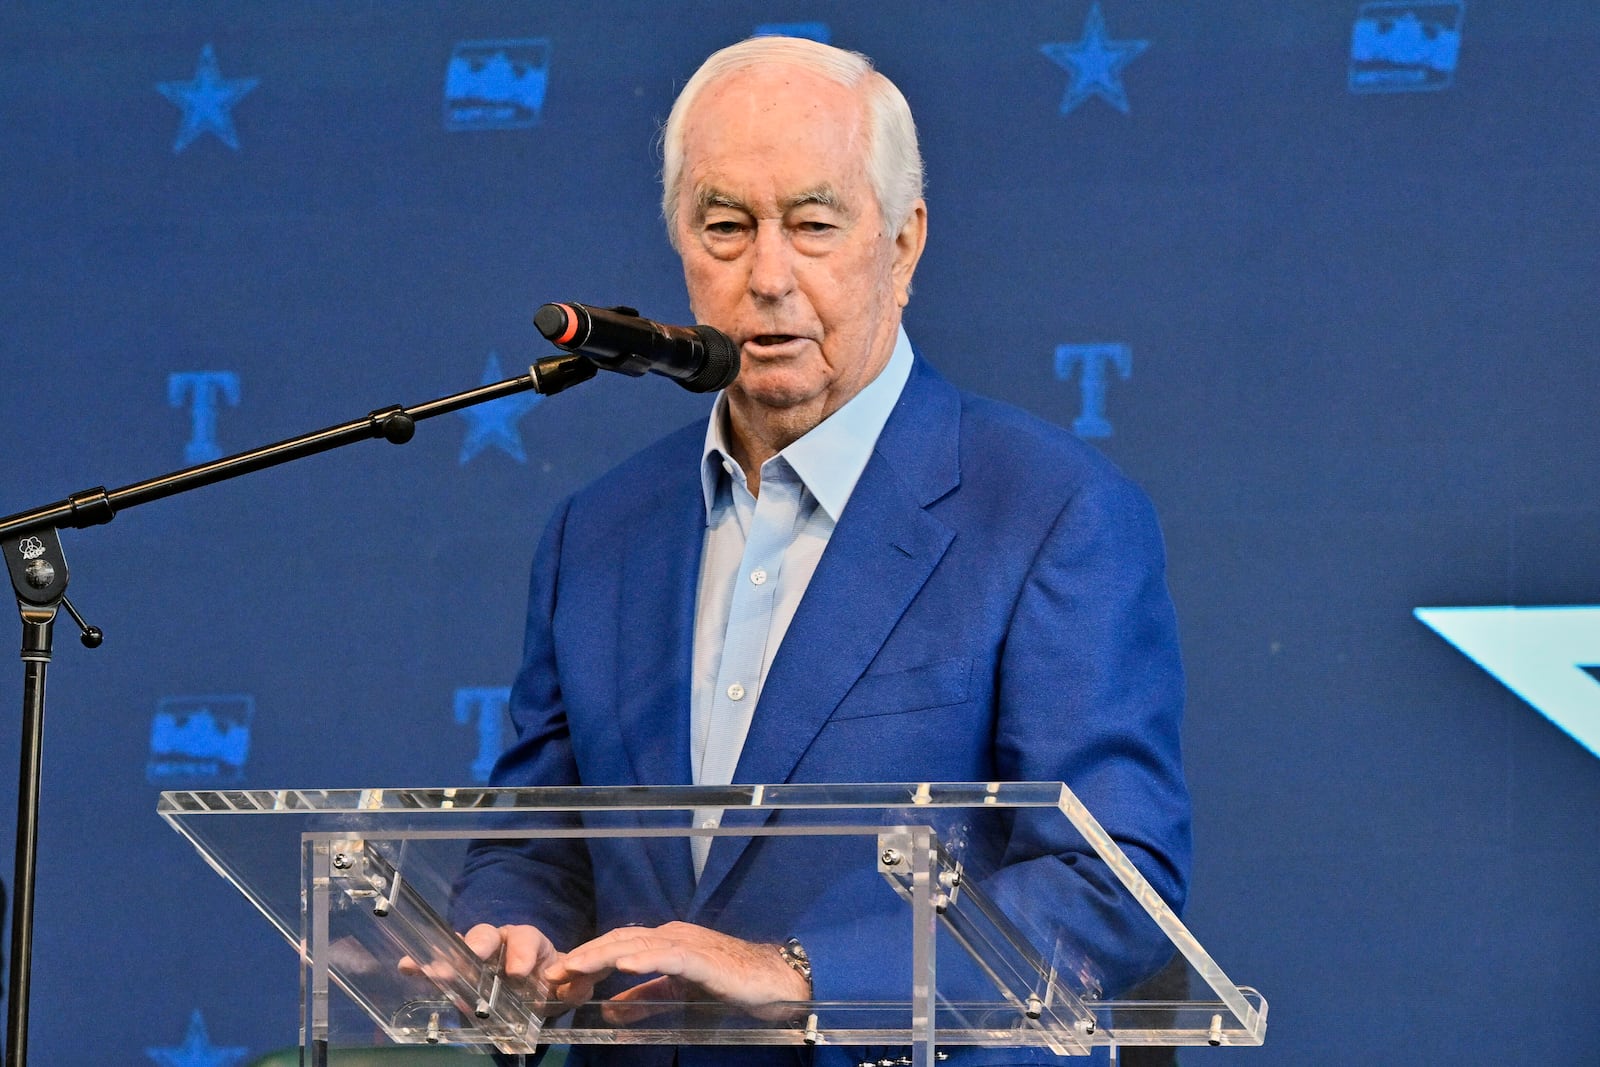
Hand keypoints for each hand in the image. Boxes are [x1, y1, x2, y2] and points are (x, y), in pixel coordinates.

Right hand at [399, 923, 596, 1010]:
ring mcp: (478, 956)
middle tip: (474, 959)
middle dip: (479, 944)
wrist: (541, 991)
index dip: (521, 951)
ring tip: (430, 969)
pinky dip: (423, 964)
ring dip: (446, 958)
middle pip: (488, 934)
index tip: (517, 972)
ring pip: (461, 948)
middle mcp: (500, 943)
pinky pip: (441, 964)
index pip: (525, 937)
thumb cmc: (553, 981)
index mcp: (529, 942)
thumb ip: (577, 985)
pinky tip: (407, 966)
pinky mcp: (461, 972)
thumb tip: (581, 983)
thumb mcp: (569, 985)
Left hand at [546, 921, 810, 1022]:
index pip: (618, 946)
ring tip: (574, 966)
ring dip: (603, 955)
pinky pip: (669, 956)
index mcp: (665, 942)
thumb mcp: (677, 994)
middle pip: (620, 940)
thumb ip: (645, 998)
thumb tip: (609, 1010)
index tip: (558, 975)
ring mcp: (687, 943)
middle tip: (553, 973)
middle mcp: (672, 935)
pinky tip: (623, 964)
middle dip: (584, 956)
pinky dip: (645, 958)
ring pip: (638, 944)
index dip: (587, 958)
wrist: (774, 980)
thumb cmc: (729, 984)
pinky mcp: (704, 957)